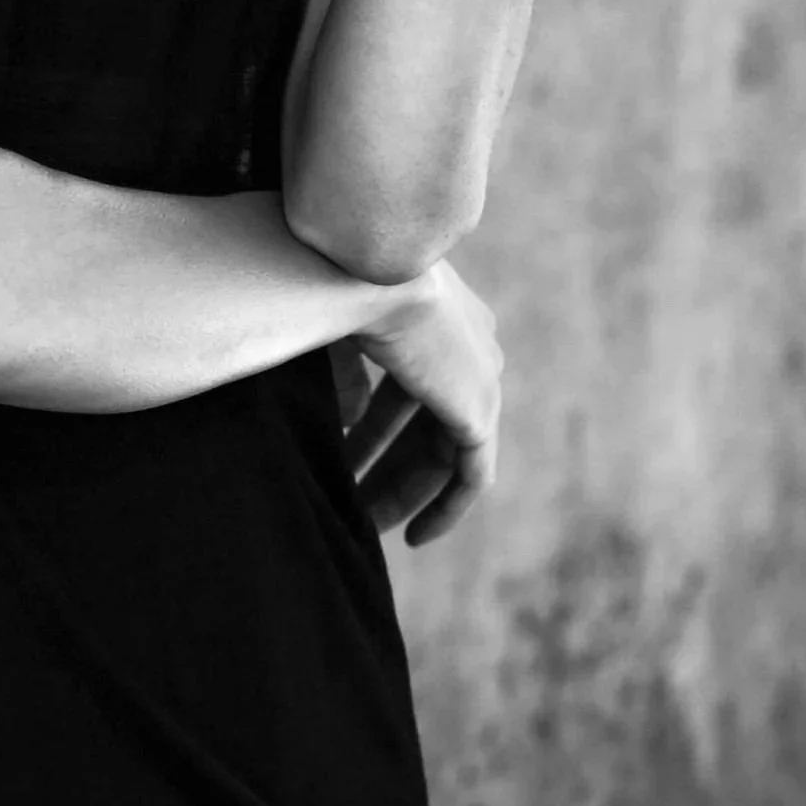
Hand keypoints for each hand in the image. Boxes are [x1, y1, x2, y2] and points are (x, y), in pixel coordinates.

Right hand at [334, 259, 501, 547]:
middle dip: (385, 461)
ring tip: (364, 524)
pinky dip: (444, 506)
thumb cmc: (326, 284)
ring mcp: (479, 373)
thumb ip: (344, 379)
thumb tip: (345, 423)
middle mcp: (468, 337)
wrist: (355, 269)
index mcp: (436, 307)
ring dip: (404, 488)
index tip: (340, 456)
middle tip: (349, 499)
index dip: (374, 422)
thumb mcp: (332, 335)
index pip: (413, 378)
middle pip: (429, 418)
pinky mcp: (478, 408)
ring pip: (446, 450)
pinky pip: (470, 474)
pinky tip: (414, 536)